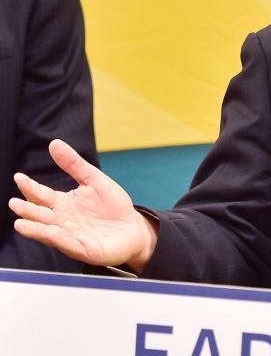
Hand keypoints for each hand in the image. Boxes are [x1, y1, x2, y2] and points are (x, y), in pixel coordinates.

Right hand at [8, 139, 157, 271]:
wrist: (133, 228)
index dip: (30, 187)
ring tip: (20, 223)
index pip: (42, 195)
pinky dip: (59, 239)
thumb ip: (74, 164)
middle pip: (41, 215)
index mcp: (63, 204)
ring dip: (35, 229)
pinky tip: (51, 232)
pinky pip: (69, 245)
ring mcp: (71, 237)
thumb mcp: (94, 180)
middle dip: (27, 210)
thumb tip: (54, 143)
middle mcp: (62, 221)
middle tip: (14, 203)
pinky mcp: (84, 249)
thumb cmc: (112, 206)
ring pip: (49, 233)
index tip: (19, 176)